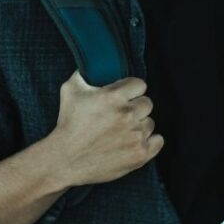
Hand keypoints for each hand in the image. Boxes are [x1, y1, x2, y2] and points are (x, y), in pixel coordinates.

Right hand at [46, 71, 163, 186]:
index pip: (140, 85)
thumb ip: (84, 73)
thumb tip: (92, 64)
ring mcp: (135, 136)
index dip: (131, 90)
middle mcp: (128, 115)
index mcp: (114, 97)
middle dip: (135, 107)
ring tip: (121, 132)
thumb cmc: (68, 124)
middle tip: (120, 116)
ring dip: (139, 126)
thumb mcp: (70, 90)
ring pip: (150, 123)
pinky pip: (158, 141)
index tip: (124, 96)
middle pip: (147, 103)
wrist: (65, 159)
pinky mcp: (139, 154)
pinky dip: (149, 142)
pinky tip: (133, 142)